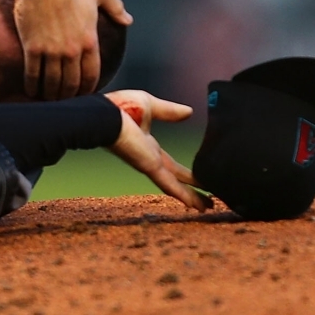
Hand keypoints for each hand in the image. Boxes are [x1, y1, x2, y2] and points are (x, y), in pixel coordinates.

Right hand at [13, 0, 131, 99]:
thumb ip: (116, 8)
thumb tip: (128, 20)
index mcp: (90, 40)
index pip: (91, 75)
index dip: (87, 89)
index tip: (82, 94)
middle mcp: (72, 51)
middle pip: (71, 84)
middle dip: (67, 96)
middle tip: (62, 100)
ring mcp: (52, 51)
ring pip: (52, 83)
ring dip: (49, 94)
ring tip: (45, 98)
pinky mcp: (33, 48)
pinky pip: (33, 74)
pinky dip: (32, 85)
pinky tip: (31, 89)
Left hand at [104, 90, 208, 211]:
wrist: (104, 115)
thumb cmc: (120, 107)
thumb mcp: (151, 106)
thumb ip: (169, 111)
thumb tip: (189, 111)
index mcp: (148, 146)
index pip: (172, 165)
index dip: (186, 174)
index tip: (200, 181)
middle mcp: (150, 159)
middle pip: (176, 180)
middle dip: (193, 191)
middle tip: (210, 202)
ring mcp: (149, 165)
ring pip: (175, 186)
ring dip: (192, 197)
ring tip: (209, 208)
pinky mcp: (148, 167)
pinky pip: (169, 184)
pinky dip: (183, 195)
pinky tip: (196, 206)